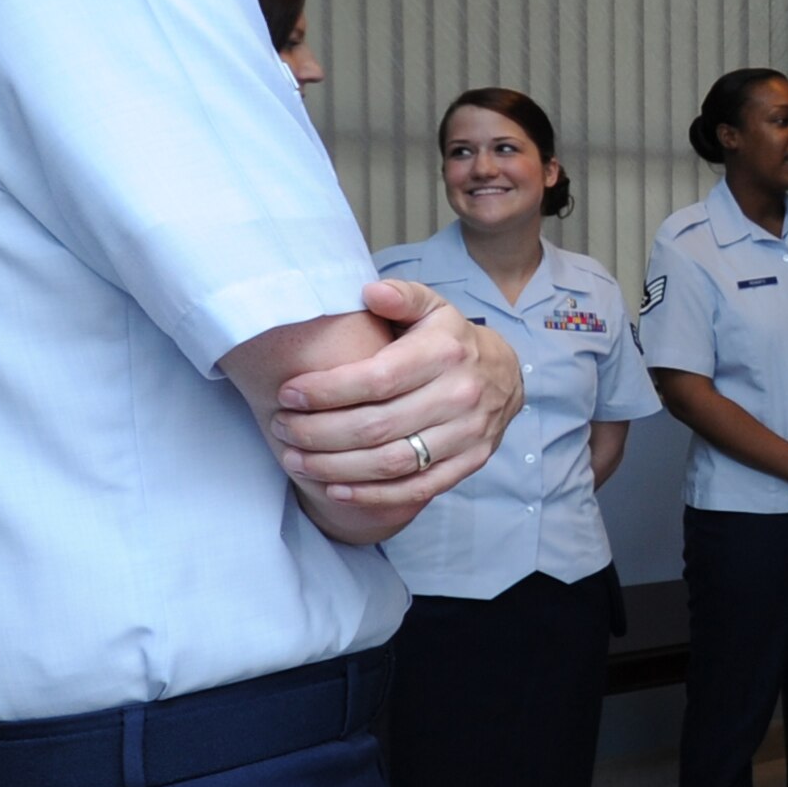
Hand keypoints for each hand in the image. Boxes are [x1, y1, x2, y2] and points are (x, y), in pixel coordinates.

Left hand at [270, 280, 524, 511]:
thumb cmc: (450, 340)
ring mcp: (467, 434)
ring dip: (336, 467)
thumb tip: (371, 291)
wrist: (504, 376)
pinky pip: (416, 489)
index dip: (327, 391)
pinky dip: (372, 495)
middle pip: (377, 426)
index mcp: (445, 352)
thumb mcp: (432, 307)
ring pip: (392, 462)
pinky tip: (335, 488)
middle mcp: (460, 395)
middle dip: (319, 432)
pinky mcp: (469, 463)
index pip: (376, 379)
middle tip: (283, 428)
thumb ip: (401, 296)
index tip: (288, 394)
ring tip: (295, 460)